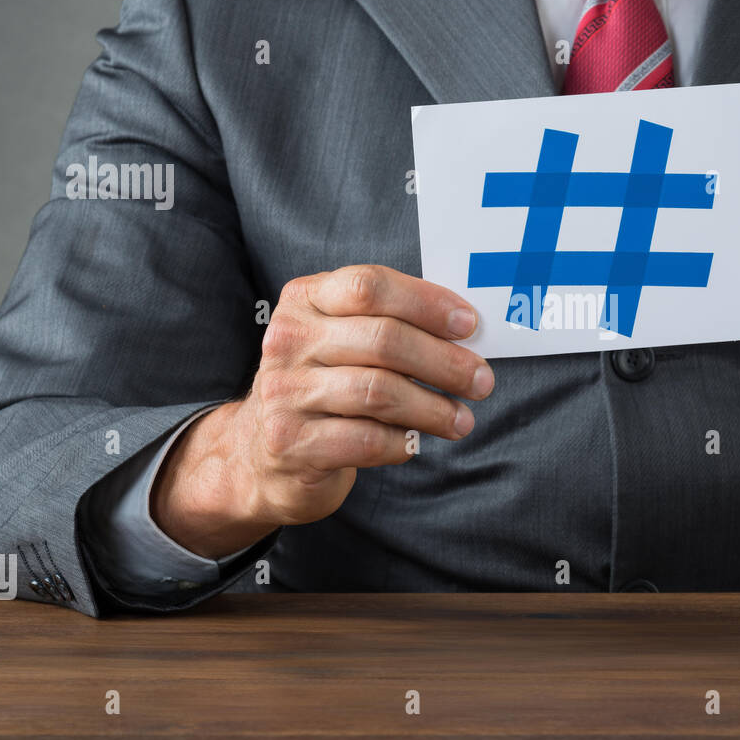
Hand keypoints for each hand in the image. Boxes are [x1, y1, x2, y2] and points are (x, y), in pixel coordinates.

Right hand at [150, 265, 493, 557]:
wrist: (258, 453)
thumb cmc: (321, 385)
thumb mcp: (340, 340)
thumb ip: (388, 324)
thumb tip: (465, 332)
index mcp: (305, 299)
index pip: (370, 286)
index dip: (427, 303)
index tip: (469, 325)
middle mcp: (289, 340)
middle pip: (383, 339)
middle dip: (444, 361)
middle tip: (481, 381)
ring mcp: (285, 392)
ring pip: (378, 391)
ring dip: (433, 407)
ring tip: (461, 419)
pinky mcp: (291, 443)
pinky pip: (364, 439)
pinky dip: (400, 442)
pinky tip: (415, 443)